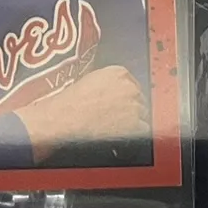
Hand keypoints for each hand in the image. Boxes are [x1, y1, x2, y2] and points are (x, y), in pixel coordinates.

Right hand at [13, 66, 146, 161]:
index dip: (126, 96)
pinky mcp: (135, 124)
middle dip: (131, 108)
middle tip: (118, 118)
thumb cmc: (72, 102)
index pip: (132, 83)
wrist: (65, 119)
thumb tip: (114, 91)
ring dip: (134, 121)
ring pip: (143, 114)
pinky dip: (134, 134)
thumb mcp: (90, 80)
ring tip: (117, 127)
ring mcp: (134, 105)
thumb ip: (108, 81)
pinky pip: (142, 129)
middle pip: (139, 98)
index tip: (122, 103)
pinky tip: (121, 135)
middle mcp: (130, 87)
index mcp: (118, 73)